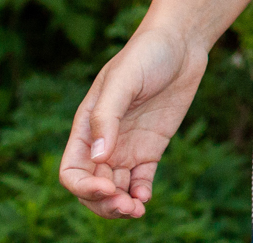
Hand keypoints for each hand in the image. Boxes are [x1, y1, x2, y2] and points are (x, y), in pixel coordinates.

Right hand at [58, 23, 207, 218]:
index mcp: (86, 127)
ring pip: (116, 190)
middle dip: (104, 204)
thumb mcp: (123, 80)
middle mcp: (103, 143)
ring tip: (137, 210)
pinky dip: (140, 194)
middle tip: (126, 207)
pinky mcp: (151, 149)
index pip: (71, 171)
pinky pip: (140, 181)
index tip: (107, 188)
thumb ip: (108, 117)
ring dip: (121, 206)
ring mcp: (127, 147)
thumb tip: (99, 158)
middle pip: (92, 188)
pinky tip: (146, 198)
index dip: (83, 187)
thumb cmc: (145, 54)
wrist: (181, 43)